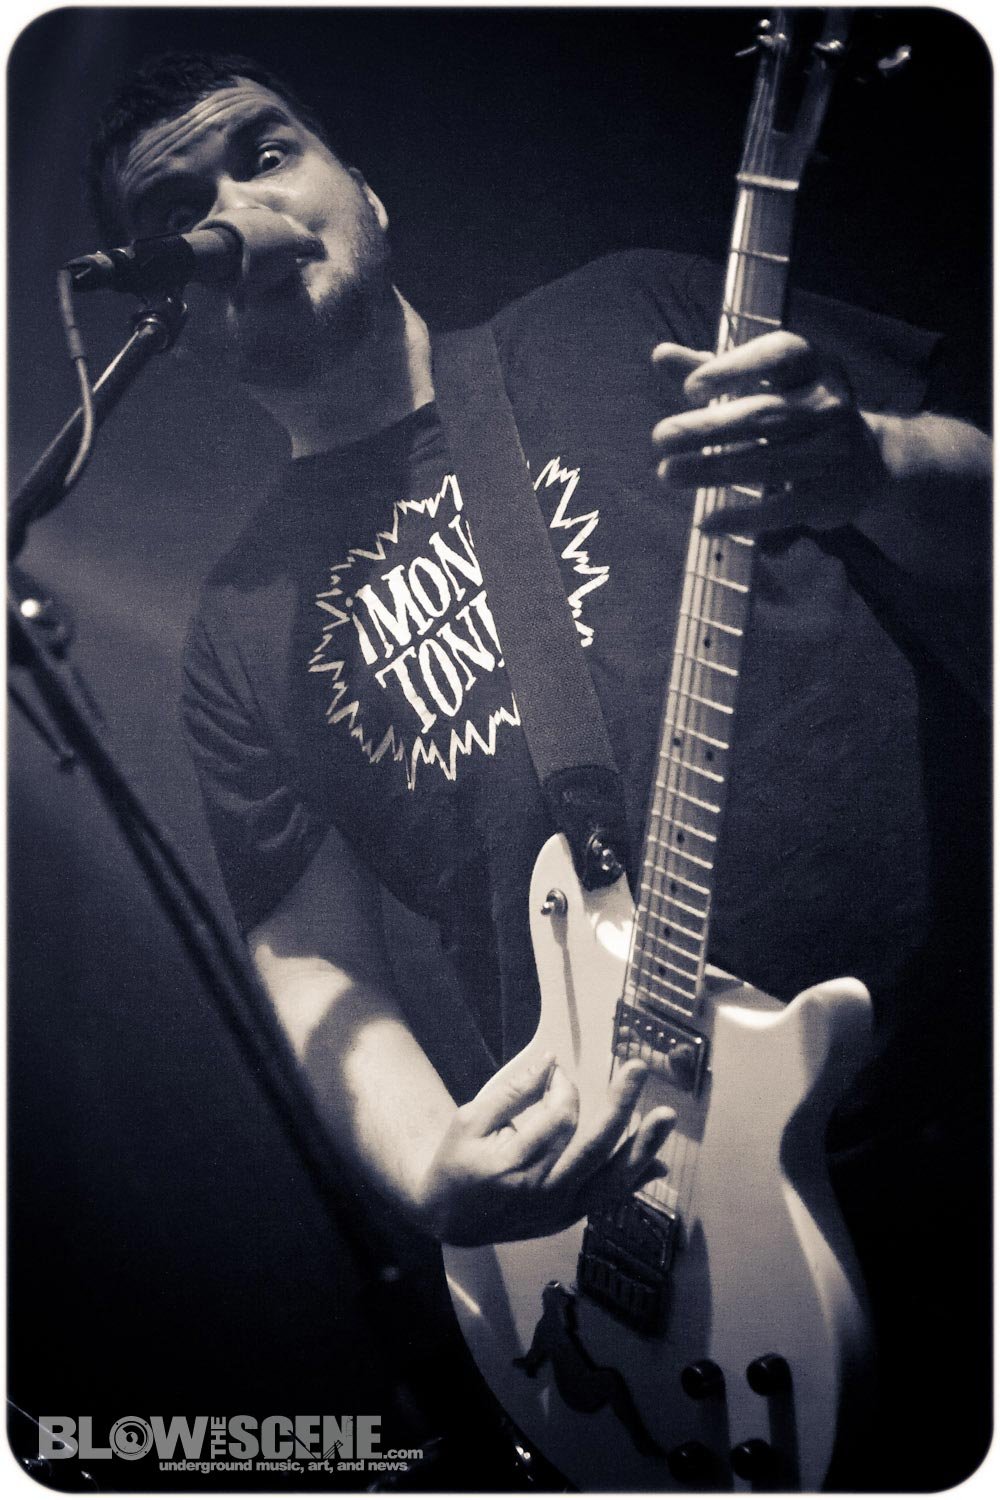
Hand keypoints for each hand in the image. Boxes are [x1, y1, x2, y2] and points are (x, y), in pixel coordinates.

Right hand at [417, 1052, 674, 1246]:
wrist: (450, 1218)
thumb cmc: (457, 1161)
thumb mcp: (469, 1120)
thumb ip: (512, 1092)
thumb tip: (551, 1062)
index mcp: (512, 1165)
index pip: (557, 1120)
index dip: (562, 1089)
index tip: (555, 1075)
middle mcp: (542, 1192)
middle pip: (593, 1147)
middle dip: (620, 1105)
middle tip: (638, 1069)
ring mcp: (559, 1210)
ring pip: (610, 1179)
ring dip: (641, 1146)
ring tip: (665, 1117)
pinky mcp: (568, 1218)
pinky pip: (608, 1198)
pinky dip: (634, 1180)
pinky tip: (658, 1161)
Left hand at [651, 332, 889, 532]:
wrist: (867, 462)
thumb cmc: (798, 411)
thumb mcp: (765, 383)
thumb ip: (713, 370)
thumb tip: (660, 354)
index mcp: (814, 365)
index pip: (778, 356)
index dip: (734, 368)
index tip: (689, 388)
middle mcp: (830, 404)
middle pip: (765, 415)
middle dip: (708, 428)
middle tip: (660, 437)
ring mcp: (833, 451)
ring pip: (767, 463)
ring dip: (713, 469)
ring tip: (667, 473)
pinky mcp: (829, 496)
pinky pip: (780, 509)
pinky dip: (741, 517)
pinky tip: (705, 521)